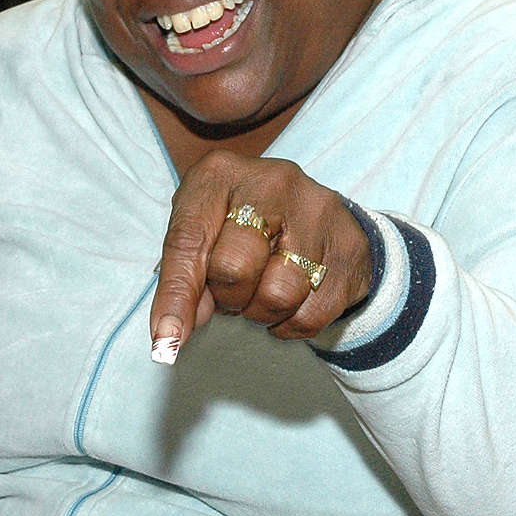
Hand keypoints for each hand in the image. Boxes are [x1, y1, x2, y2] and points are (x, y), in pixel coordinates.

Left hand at [150, 152, 373, 356]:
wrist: (311, 212)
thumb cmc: (239, 224)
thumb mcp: (203, 233)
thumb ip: (186, 279)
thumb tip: (173, 334)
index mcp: (220, 174)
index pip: (188, 242)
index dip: (175, 296)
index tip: (166, 341)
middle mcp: (272, 183)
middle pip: (234, 270)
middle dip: (227, 297)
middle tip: (233, 290)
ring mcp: (317, 212)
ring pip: (277, 295)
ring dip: (260, 313)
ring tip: (261, 291)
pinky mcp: (350, 247)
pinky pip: (311, 315)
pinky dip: (290, 324)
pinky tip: (288, 301)